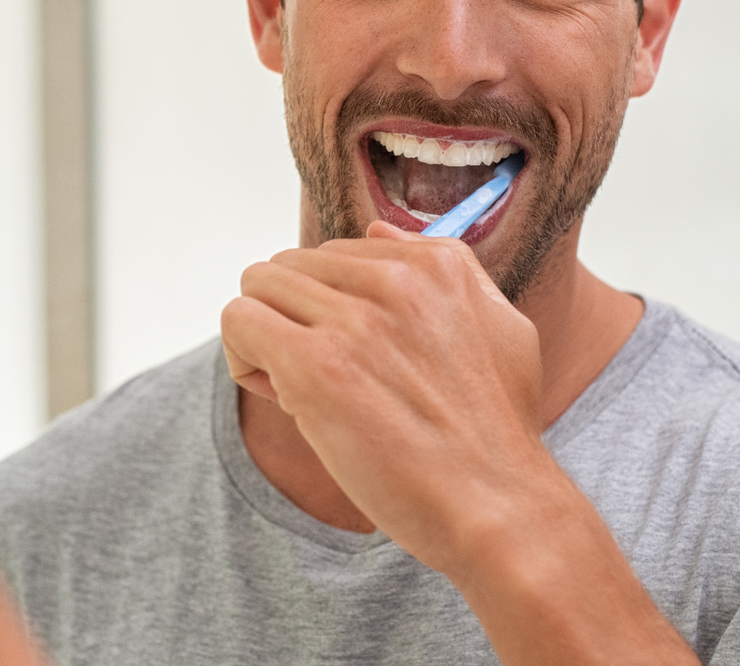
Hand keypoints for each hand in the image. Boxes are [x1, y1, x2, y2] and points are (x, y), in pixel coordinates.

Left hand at [221, 224, 698, 665]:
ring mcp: (353, 319)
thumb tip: (377, 232)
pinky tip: (286, 401)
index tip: (357, 360)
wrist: (498, 507)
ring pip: (259, 287)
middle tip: (326, 381)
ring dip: (267, 338)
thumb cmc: (495, 434)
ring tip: (305, 392)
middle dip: (295, 319)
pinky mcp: (316, 364)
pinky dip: (246, 359)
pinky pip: (239, 321)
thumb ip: (443, 270)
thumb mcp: (500, 326)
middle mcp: (395, 278)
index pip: (337, 254)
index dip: (332, 309)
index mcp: (436, 263)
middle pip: (291, 266)